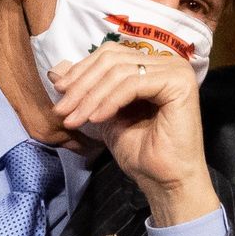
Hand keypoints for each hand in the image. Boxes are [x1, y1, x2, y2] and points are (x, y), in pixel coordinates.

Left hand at [47, 44, 219, 226]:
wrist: (165, 181)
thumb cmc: (141, 152)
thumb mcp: (104, 114)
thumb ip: (86, 90)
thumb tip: (55, 71)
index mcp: (153, 66)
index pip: (111, 54)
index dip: (82, 70)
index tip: (59, 92)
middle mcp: (167, 62)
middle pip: (113, 59)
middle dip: (82, 85)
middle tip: (62, 109)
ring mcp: (176, 70)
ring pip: (120, 72)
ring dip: (91, 97)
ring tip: (74, 119)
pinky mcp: (179, 83)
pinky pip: (133, 85)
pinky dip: (110, 101)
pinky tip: (96, 119)